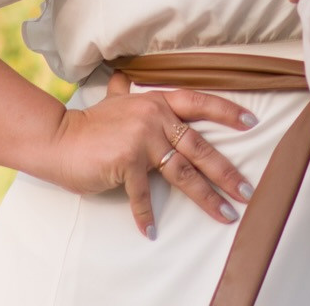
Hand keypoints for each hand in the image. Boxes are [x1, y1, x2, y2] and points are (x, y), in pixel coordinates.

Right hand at [35, 76, 256, 238]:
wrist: (58, 138)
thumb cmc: (87, 125)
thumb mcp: (110, 102)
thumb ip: (122, 91)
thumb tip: (121, 77)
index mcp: (157, 102)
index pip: (199, 103)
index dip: (226, 112)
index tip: (251, 123)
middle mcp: (154, 117)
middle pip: (199, 147)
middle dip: (226, 171)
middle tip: (247, 190)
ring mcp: (142, 139)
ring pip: (183, 172)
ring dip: (207, 197)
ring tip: (225, 214)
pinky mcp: (126, 161)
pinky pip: (143, 194)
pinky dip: (146, 215)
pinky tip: (151, 231)